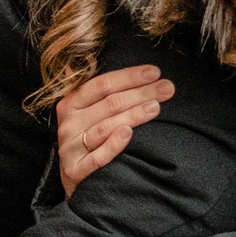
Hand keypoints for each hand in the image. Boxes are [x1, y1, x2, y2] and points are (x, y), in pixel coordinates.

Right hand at [55, 64, 170, 190]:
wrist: (75, 179)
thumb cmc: (87, 139)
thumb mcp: (84, 112)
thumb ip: (92, 89)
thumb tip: (91, 56)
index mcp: (70, 104)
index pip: (101, 84)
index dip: (129, 77)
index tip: (155, 72)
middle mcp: (68, 124)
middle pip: (109, 103)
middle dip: (141, 93)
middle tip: (167, 88)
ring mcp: (71, 148)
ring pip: (106, 126)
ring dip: (133, 115)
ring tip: (156, 107)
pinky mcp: (76, 171)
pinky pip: (98, 156)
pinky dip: (114, 144)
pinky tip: (129, 133)